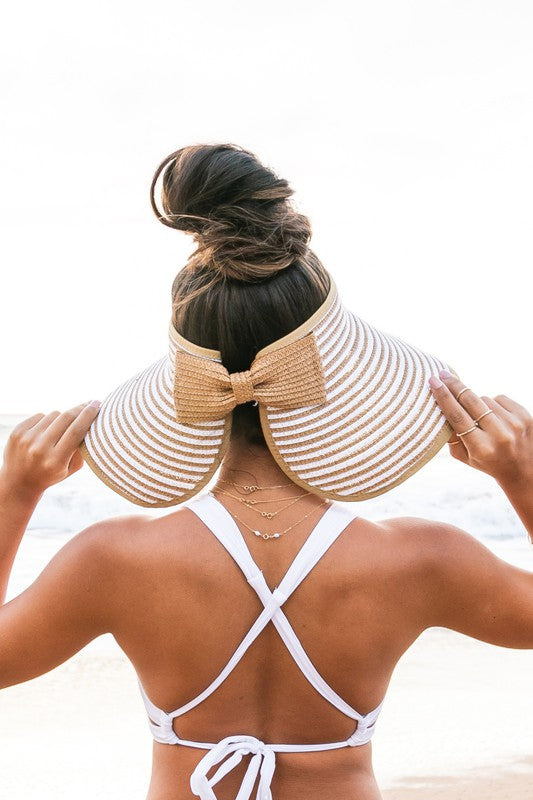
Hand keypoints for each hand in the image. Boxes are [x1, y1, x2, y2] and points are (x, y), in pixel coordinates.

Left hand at [0, 402, 100, 500]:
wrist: (19, 482)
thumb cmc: (52, 474)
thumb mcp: (72, 467)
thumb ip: (82, 447)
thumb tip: (91, 421)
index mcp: (56, 460)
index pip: (76, 431)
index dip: (88, 415)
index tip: (97, 404)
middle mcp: (39, 448)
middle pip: (66, 418)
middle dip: (80, 409)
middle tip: (89, 404)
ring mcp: (26, 439)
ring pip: (54, 414)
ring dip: (62, 418)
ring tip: (61, 430)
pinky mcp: (17, 431)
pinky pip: (40, 415)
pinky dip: (47, 420)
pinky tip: (46, 431)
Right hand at [429, 370, 532, 487]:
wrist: (523, 470)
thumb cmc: (487, 461)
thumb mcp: (464, 456)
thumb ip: (450, 435)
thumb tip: (439, 407)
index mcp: (480, 448)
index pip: (457, 416)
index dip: (443, 397)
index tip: (433, 381)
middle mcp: (499, 435)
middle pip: (471, 400)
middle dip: (455, 385)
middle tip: (443, 374)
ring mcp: (514, 424)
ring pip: (485, 399)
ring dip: (478, 404)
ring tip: (483, 420)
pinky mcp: (525, 415)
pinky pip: (499, 398)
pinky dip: (494, 404)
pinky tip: (497, 418)